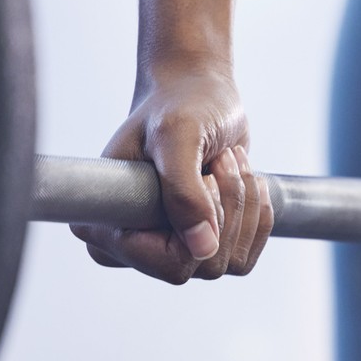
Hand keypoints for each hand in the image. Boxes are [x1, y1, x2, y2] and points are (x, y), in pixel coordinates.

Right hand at [71, 62, 273, 283]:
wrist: (196, 94)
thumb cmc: (177, 105)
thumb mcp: (177, 137)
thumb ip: (184, 192)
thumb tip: (204, 250)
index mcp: (104, 228)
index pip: (169, 264)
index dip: (199, 224)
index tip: (201, 176)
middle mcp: (132, 249)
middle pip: (205, 265)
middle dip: (227, 207)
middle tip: (217, 161)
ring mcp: (168, 250)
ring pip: (229, 261)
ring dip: (242, 204)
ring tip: (226, 163)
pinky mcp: (200, 247)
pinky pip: (244, 257)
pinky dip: (256, 212)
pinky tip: (242, 178)